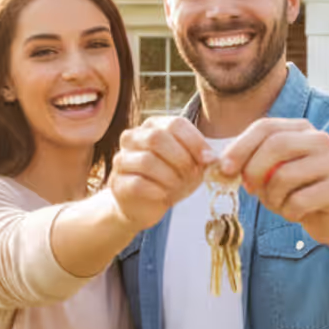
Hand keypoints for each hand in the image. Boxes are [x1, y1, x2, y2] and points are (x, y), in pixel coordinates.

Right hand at [109, 116, 211, 230]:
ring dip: (170, 177)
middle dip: (181, 159)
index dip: (195, 142)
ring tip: (178, 186)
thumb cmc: (169, 179)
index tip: (208, 160)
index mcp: (153, 126)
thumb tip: (211, 158)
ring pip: (147, 161)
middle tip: (191, 175)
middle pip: (157, 138)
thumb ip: (200, 157)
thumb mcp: (190, 165)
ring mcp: (122, 159)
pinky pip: (137, 183)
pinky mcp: (117, 182)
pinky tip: (164, 195)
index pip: (175, 124)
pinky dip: (156, 190)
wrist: (144, 204)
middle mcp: (133, 137)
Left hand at [218, 118, 328, 243]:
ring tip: (278, 204)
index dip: (241, 146)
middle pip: (276, 145)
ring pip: (284, 176)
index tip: (224, 168)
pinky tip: (295, 213)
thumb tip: (222, 165)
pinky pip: (298, 201)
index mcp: (301, 129)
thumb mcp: (271, 171)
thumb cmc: (296, 190)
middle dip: (253, 170)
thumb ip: (250, 162)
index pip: (265, 126)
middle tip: (249, 190)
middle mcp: (320, 139)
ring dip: (271, 197)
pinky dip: (288, 212)